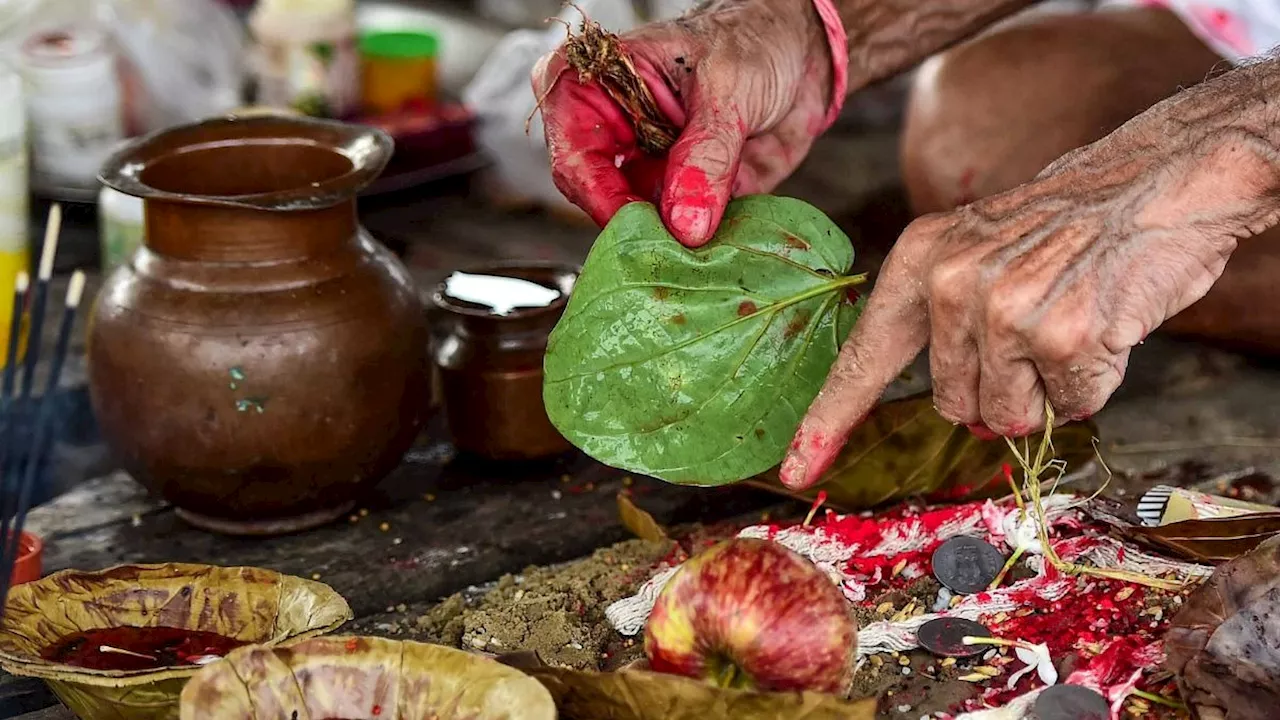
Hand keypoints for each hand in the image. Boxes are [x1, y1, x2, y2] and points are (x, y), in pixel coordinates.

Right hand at [531, 0, 832, 246]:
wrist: (802, 52)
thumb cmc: (752, 41)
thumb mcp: (728, 89)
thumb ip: (707, 155)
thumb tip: (685, 224)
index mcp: (596, 87)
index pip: (575, 153)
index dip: (601, 196)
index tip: (641, 227)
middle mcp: (613, 134)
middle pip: (598, 198)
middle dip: (639, 227)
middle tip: (679, 249)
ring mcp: (646, 169)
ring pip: (639, 224)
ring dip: (674, 242)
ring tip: (708, 249)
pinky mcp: (680, 198)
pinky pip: (682, 235)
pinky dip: (703, 245)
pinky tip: (727, 243)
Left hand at [779, 112, 1259, 488]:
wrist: (1159, 179)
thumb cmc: (1070, 226)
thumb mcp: (982, 253)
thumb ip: (949, 329)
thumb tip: (963, 415)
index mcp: (919, 260)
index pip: (864, 358)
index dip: (829, 421)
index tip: (798, 469)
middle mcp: (952, 284)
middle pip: (954, 405)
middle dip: (1001, 390)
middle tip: (1040, 329)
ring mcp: (1004, 309)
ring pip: (1010, 415)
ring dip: (1049, 389)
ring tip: (1073, 321)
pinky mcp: (1061, 334)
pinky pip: (1071, 404)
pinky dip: (1095, 381)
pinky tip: (1105, 326)